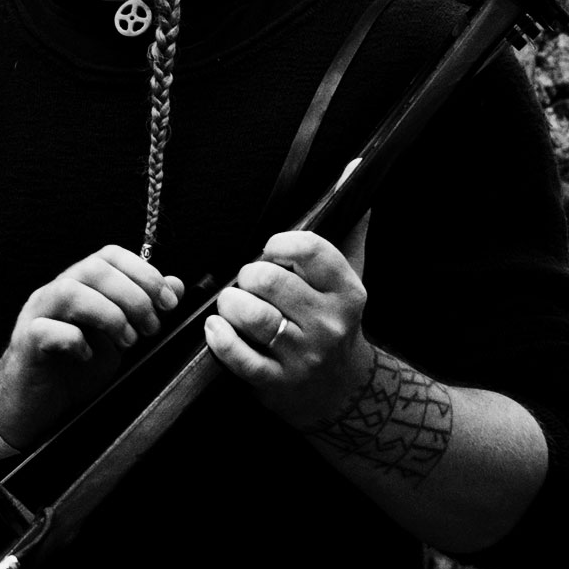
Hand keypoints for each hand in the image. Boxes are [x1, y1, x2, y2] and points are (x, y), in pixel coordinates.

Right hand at [0, 245, 182, 448]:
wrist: (35, 407)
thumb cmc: (75, 370)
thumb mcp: (121, 339)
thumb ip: (145, 310)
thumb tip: (175, 284)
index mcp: (81, 284)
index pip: (111, 255)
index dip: (144, 272)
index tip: (168, 302)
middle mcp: (57, 291)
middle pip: (94, 269)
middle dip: (132, 296)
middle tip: (151, 328)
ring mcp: (37, 314)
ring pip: (69, 291)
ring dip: (108, 315)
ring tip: (127, 342)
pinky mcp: (25, 343)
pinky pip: (46, 329)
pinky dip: (74, 340)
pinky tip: (88, 356)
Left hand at [204, 226, 373, 426]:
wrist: (343, 390)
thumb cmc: (336, 323)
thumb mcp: (348, 281)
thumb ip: (348, 233)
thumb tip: (353, 178)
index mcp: (346, 292)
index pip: (310, 250)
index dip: (280, 243)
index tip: (270, 248)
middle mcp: (328, 323)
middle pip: (270, 281)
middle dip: (248, 275)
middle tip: (248, 281)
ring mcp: (304, 355)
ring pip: (252, 316)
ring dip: (230, 304)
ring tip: (231, 303)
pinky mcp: (278, 382)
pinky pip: (240, 357)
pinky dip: (221, 338)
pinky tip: (216, 328)